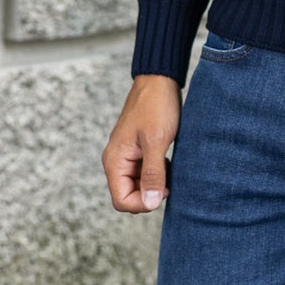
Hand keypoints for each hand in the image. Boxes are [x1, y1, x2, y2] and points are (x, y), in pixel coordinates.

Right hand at [102, 74, 180, 211]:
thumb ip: (152, 174)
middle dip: (149, 194)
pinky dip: (157, 173)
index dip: (143, 204)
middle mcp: (116, 160)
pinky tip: (168, 161)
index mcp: (114, 161)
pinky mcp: (137, 150)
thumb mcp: (157, 141)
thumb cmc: (156, 106)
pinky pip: (144, 172)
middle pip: (128, 195)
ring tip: (170, 169)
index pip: (121, 201)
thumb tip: (150, 203)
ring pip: (138, 185)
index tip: (163, 192)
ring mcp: (126, 155)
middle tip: (169, 181)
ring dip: (154, 183)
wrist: (159, 80)